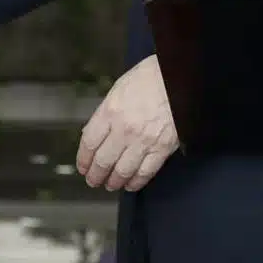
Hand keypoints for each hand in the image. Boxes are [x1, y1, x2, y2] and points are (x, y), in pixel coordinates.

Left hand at [76, 55, 176, 191]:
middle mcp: (124, 130)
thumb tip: (94, 134)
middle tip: (93, 181)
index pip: (89, 143)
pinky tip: (131, 184)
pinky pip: (146, 172)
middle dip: (96, 175)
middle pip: (103, 161)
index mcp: (110, 112)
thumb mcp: (118, 89)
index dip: (83, 159)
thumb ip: (105, 113)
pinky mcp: (162, 149)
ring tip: (110, 185)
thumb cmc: (149, 78)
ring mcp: (143, 141)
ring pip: (123, 170)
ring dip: (114, 181)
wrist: (179, 78)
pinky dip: (136, 182)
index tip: (83, 167)